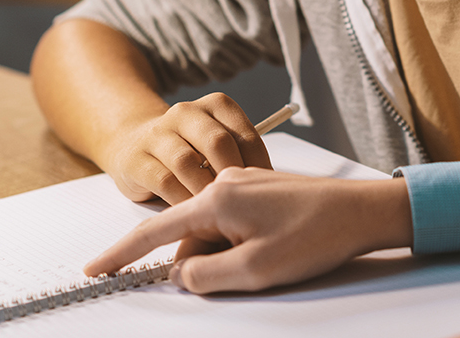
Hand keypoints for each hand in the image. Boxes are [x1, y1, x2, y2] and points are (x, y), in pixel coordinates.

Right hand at [83, 167, 413, 292]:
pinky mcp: (262, 191)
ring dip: (229, 255)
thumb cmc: (316, 236)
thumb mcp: (254, 270)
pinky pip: (235, 223)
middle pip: (189, 237)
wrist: (364, 211)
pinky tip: (275, 248)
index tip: (95, 270)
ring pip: (214, 232)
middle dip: (204, 264)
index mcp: (216, 198)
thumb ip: (205, 276)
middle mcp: (225, 183)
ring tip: (272, 258)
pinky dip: (244, 244)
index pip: (154, 231)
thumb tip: (180, 275)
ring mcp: (245, 184)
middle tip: (250, 272)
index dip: (122, 254)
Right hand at [102, 93, 271, 204]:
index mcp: (216, 105)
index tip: (264, 192)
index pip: (247, 135)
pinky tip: (194, 212)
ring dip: (205, 191)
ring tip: (218, 212)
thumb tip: (268, 186)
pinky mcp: (136, 158)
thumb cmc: (190, 151)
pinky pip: (165, 182)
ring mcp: (158, 133)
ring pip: (188, 163)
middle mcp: (186, 113)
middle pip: (218, 144)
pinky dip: (182, 200)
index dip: (259, 168)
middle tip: (241, 205)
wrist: (133, 144)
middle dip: (232, 177)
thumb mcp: (219, 145)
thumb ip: (240, 157)